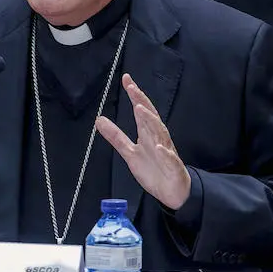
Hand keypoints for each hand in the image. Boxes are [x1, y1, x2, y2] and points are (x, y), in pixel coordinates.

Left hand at [95, 73, 191, 209]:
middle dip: (142, 102)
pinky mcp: (173, 167)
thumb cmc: (154, 169)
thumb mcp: (129, 153)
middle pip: (150, 117)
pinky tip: (159, 147)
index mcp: (148, 134)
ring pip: (160, 134)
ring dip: (151, 121)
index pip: (141, 111)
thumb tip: (99, 119)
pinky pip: (170, 159)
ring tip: (140, 109)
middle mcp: (158, 139)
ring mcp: (167, 152)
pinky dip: (165, 153)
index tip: (126, 80)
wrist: (173, 191)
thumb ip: (115, 136)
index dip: (134, 96)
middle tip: (132, 88)